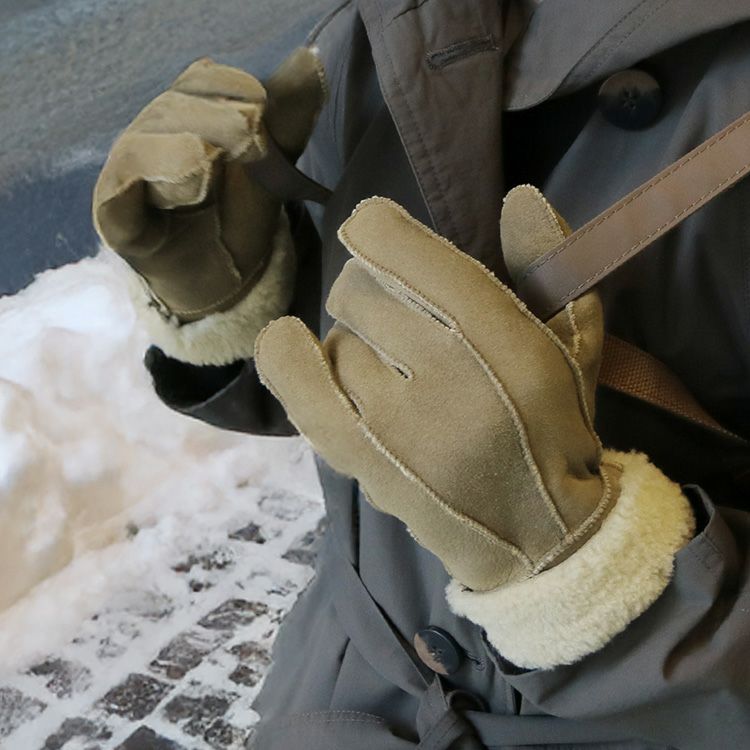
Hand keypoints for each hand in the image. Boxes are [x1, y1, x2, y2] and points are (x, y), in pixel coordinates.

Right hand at [92, 48, 324, 329]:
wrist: (225, 292)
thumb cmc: (240, 227)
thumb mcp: (272, 173)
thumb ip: (286, 124)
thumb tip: (311, 64)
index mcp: (183, 121)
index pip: (199, 81)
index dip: (233, 88)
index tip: (266, 114)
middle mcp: (148, 139)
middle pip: (175, 105)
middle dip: (222, 120)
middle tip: (257, 146)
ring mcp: (127, 176)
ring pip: (147, 135)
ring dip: (194, 141)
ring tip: (222, 163)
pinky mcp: (115, 212)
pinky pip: (125, 182)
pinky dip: (160, 170)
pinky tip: (196, 179)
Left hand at [255, 190, 694, 668]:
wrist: (537, 534)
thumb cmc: (554, 429)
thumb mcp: (573, 340)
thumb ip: (546, 263)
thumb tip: (518, 196)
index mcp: (496, 334)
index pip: (391, 244)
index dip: (377, 228)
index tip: (384, 237)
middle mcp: (439, 371)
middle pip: (358, 288)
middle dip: (378, 290)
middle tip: (404, 318)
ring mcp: (392, 420)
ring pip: (334, 335)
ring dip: (355, 338)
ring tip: (389, 367)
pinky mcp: (360, 458)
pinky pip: (296, 386)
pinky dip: (289, 356)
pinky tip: (296, 344)